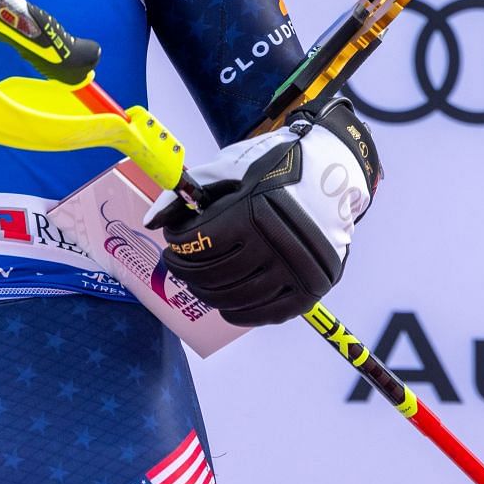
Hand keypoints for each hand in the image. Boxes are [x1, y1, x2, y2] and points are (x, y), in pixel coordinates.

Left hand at [146, 100, 382, 326]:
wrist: (331, 176)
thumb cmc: (273, 168)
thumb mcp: (227, 169)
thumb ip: (185, 195)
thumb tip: (152, 222)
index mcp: (251, 212)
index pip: (197, 244)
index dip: (178, 244)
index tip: (175, 240)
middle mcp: (274, 246)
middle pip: (211, 276)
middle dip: (185, 270)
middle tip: (180, 262)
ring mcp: (293, 272)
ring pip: (233, 299)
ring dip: (206, 292)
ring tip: (199, 279)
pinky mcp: (308, 291)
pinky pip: (262, 315)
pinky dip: (236, 312)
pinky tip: (224, 301)